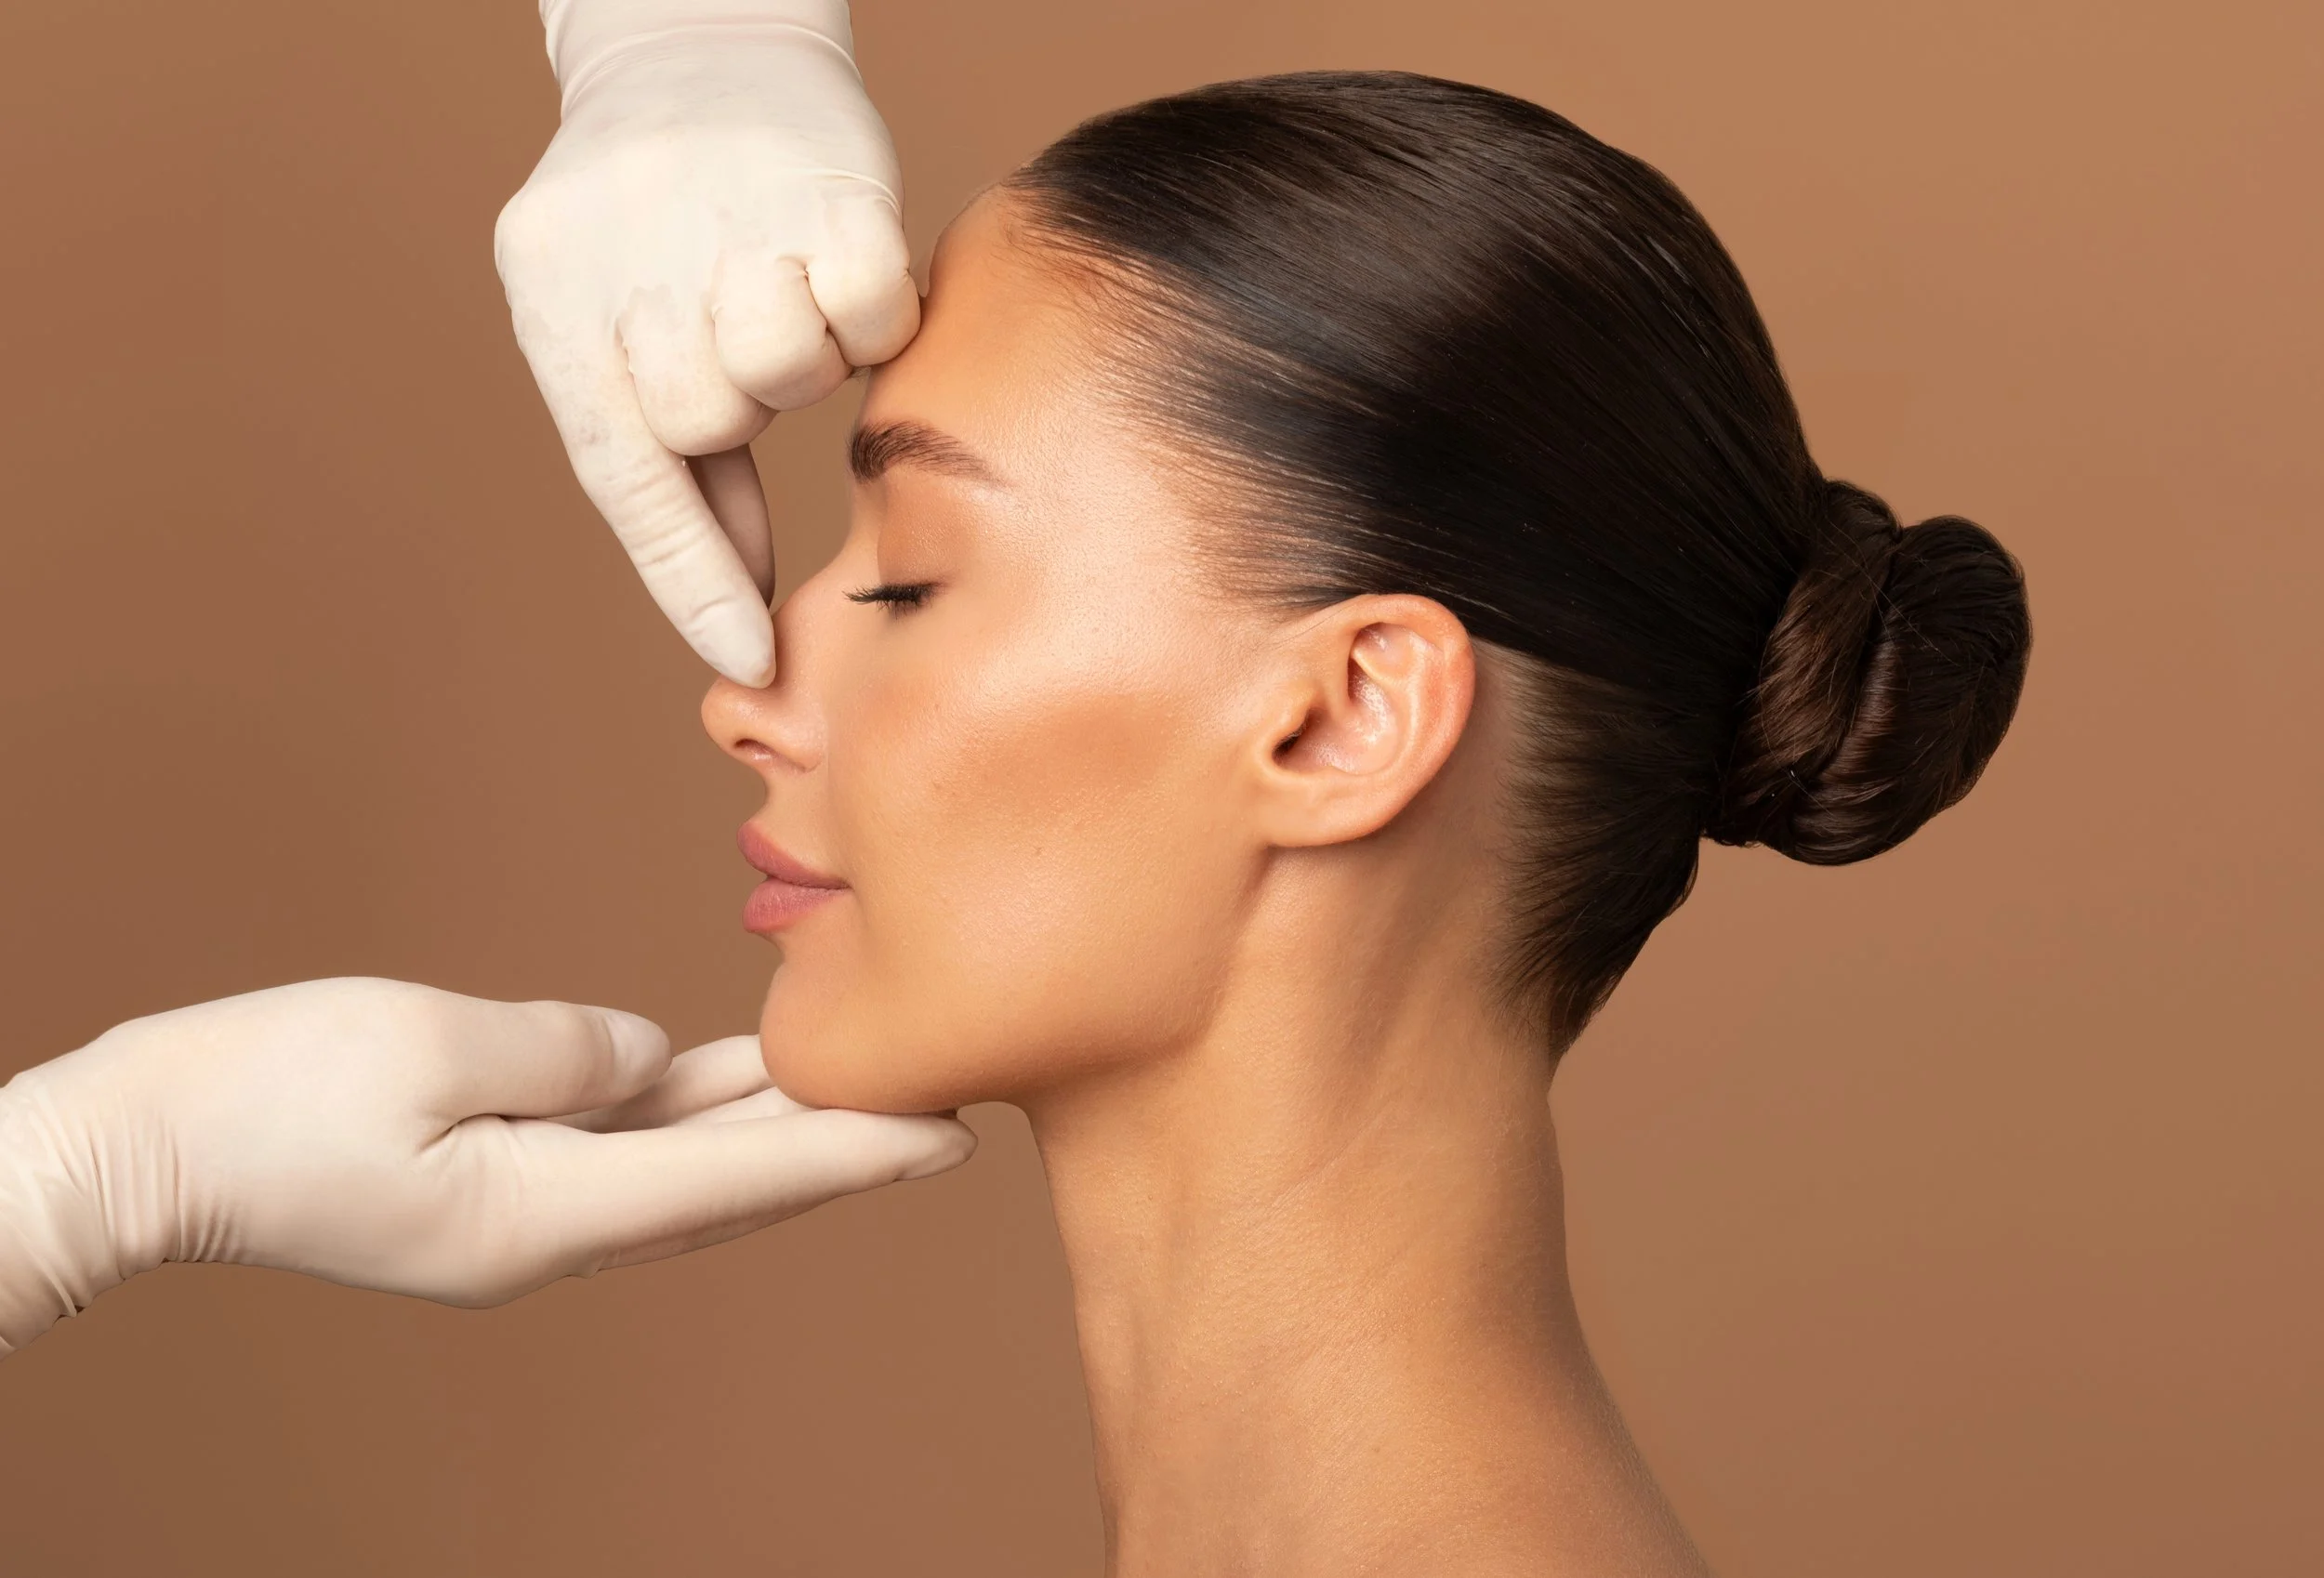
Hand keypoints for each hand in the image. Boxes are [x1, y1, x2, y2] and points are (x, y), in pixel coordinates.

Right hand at [0, 979, 972, 1353]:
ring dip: (773, 1121)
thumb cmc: (258, 1094)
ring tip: (866, 1075)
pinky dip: (692, 1107)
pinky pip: (618, 1140)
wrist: (138, 1146)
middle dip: (841, 1144)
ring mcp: (516, 1208)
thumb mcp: (422, 1046)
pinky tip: (741, 1070)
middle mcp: (548, 1227)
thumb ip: (561, 1052)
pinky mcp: (486, 1175)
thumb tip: (643, 1058)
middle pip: (731, 1181)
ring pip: (682, 1160)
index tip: (952, 1136)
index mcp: (542, 1211)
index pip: (739, 1177)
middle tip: (947, 1104)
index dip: (853, 1153)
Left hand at [497, 1, 919, 684]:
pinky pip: (867, 309)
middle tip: (752, 347)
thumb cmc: (659, 223)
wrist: (699, 44)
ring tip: (789, 294)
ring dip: (806, 357)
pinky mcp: (825, 181)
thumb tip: (734, 611)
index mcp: (554, 301)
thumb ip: (675, 467)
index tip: (748, 655)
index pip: (622, 472)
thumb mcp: (620, 329)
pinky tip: (842, 267)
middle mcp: (626, 256)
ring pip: (785, 367)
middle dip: (741, 407)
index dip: (689, 575)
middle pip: (707, 418)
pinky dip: (872, 312)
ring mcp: (724, 213)